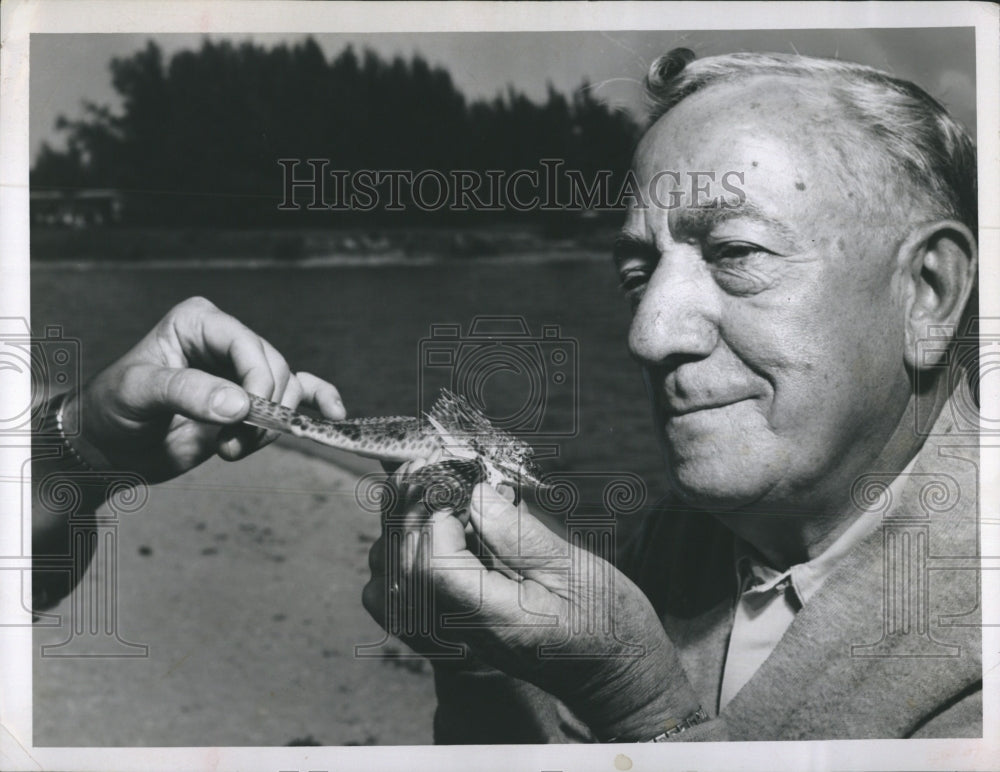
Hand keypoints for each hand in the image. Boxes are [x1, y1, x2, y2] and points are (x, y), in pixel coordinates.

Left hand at [64, 296, 344, 482]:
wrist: (109, 450)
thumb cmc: (112, 410)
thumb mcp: (139, 394)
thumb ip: (187, 392)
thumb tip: (240, 404)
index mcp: (198, 323)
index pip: (246, 342)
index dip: (256, 378)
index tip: (250, 414)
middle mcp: (226, 342)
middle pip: (272, 368)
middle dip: (262, 410)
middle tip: (234, 442)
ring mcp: (242, 373)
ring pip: (286, 389)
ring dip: (270, 426)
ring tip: (234, 449)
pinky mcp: (253, 401)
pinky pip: (300, 393)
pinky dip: (319, 401)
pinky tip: (333, 415)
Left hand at [363, 463, 699, 738]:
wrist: (609, 673)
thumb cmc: (604, 620)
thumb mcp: (578, 570)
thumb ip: (522, 534)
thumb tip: (477, 493)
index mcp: (497, 619)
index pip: (433, 566)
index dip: (437, 514)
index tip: (461, 481)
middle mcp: (460, 634)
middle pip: (401, 567)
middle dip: (410, 507)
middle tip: (434, 466)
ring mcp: (445, 639)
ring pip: (386, 580)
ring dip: (398, 528)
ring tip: (430, 493)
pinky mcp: (440, 635)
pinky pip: (390, 601)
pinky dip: (394, 560)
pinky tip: (425, 533)